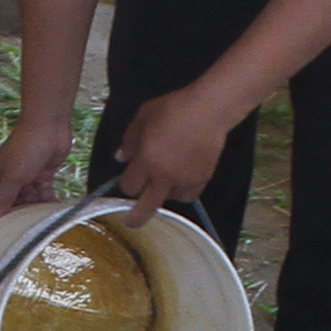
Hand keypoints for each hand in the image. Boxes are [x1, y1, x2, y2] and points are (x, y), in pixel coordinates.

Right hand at [0, 114, 75, 219]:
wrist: (50, 126)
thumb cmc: (27, 147)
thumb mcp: (12, 176)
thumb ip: (2, 198)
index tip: (9, 225)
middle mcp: (10, 175)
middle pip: (12, 201)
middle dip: (20, 211)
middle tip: (30, 223)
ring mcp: (27, 174)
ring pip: (29, 197)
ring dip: (36, 206)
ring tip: (44, 216)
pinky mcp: (43, 172)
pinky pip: (44, 191)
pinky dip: (48, 199)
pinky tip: (53, 207)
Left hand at [110, 87, 234, 223]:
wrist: (209, 109)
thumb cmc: (174, 108)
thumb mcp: (143, 117)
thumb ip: (129, 140)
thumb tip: (121, 158)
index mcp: (147, 160)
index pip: (129, 186)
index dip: (127, 184)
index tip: (128, 181)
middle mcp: (165, 175)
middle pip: (147, 207)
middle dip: (136, 217)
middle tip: (131, 222)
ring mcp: (185, 179)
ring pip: (169, 199)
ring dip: (163, 193)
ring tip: (165, 179)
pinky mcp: (202, 179)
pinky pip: (188, 195)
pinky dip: (182, 191)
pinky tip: (180, 181)